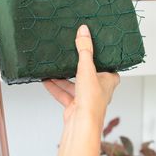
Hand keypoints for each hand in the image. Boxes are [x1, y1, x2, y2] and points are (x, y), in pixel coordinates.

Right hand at [43, 24, 119, 155]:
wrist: (81, 125)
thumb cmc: (92, 100)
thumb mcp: (87, 68)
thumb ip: (84, 49)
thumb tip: (84, 31)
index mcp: (109, 80)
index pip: (106, 65)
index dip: (99, 56)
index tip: (90, 47)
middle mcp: (99, 89)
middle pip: (87, 73)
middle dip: (76, 66)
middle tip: (69, 54)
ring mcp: (86, 98)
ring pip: (73, 84)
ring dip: (62, 77)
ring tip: (52, 67)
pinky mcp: (74, 105)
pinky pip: (64, 93)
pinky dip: (55, 87)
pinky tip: (46, 80)